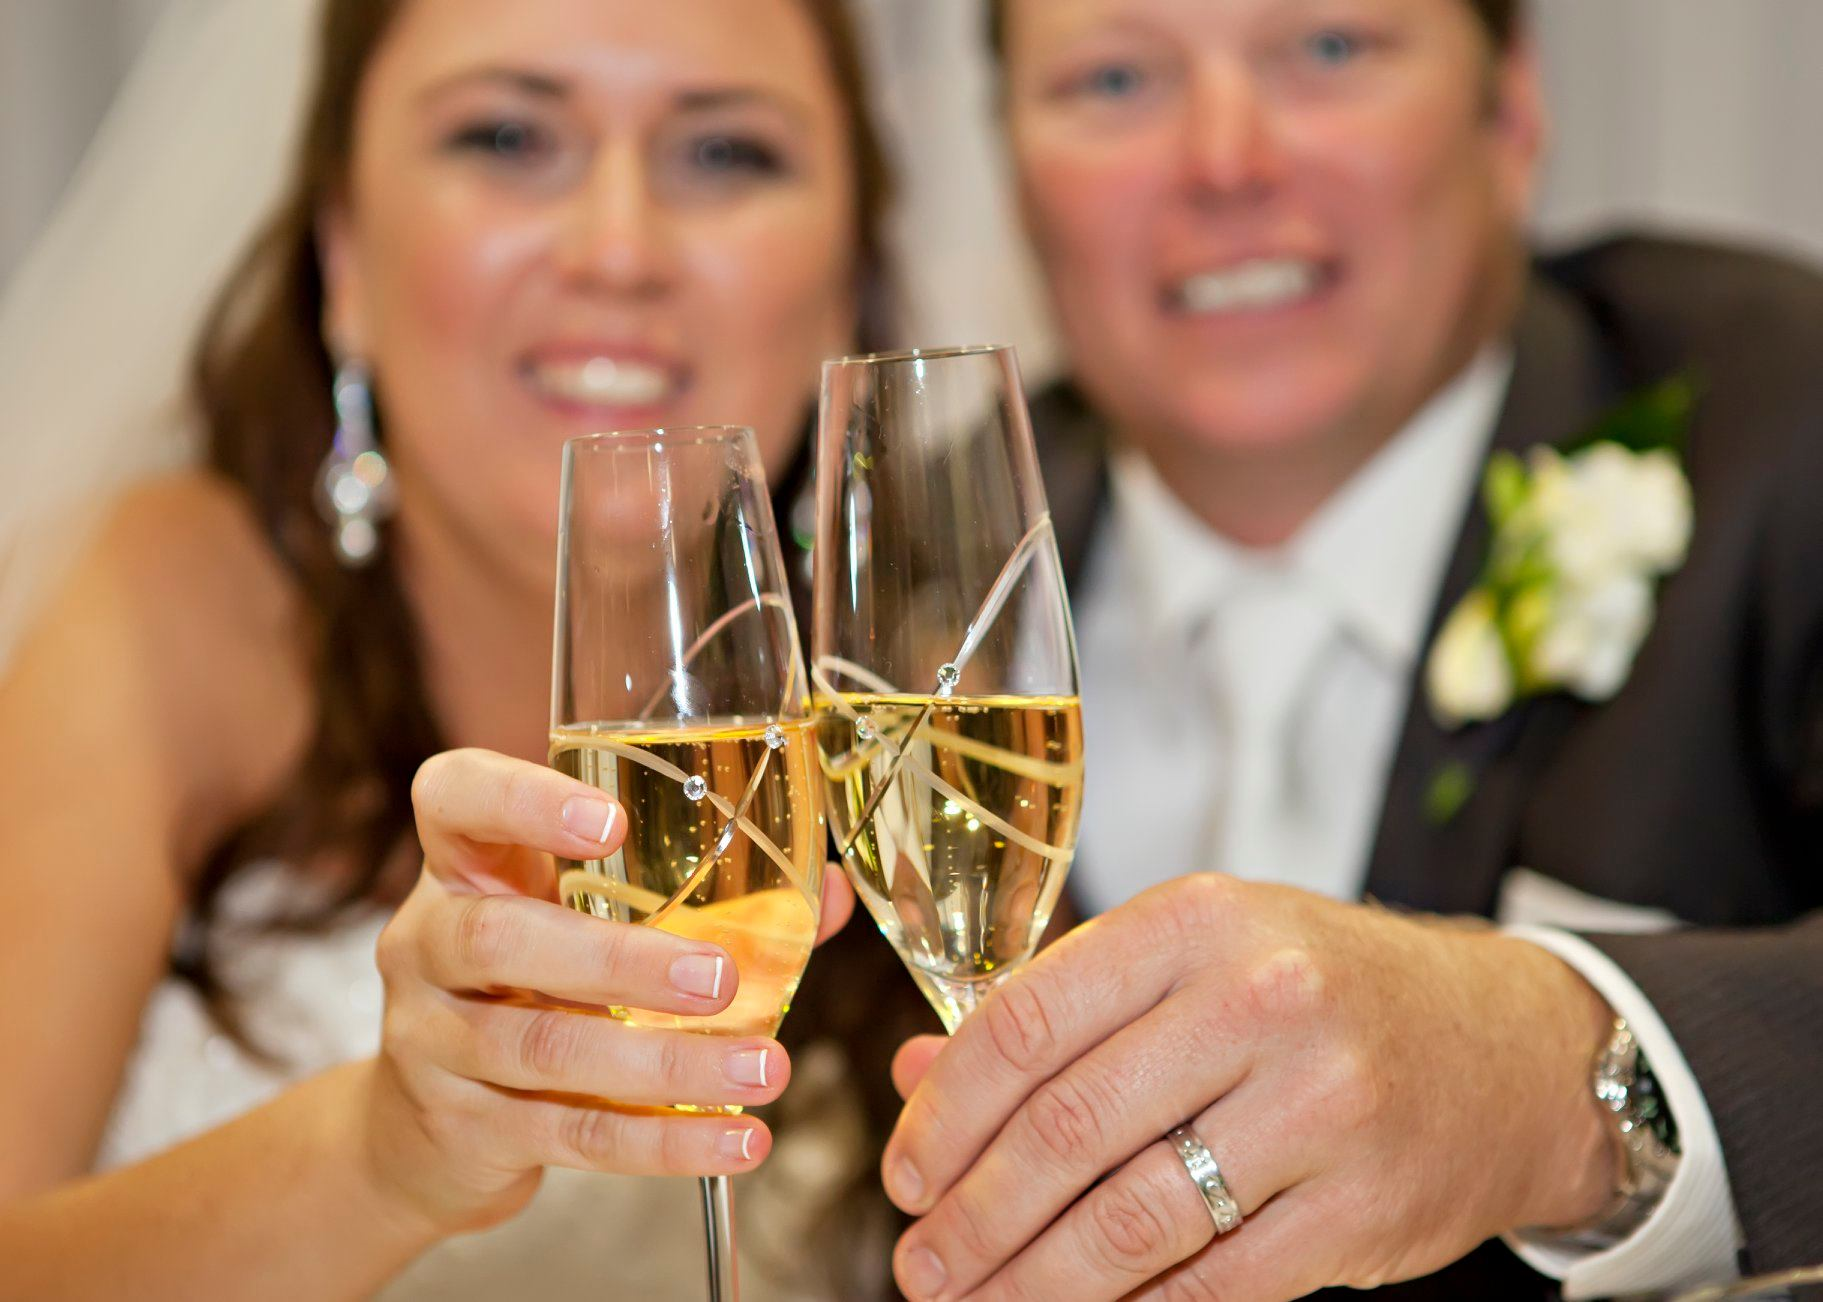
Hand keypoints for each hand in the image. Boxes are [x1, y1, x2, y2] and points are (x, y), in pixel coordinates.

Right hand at [355, 748, 852, 1234]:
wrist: (426, 1126)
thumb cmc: (535, 985)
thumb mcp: (584, 921)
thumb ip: (703, 897)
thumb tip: (823, 891)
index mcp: (464, 865)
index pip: (456, 797)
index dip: (522, 800)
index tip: (612, 822)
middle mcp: (429, 942)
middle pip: (498, 939)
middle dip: (618, 960)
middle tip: (719, 979)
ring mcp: (430, 1040)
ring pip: (543, 1048)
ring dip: (664, 1063)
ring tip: (761, 1068)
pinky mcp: (460, 1128)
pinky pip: (567, 1135)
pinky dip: (662, 1140)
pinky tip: (735, 1140)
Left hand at [882, 874, 1617, 1301]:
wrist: (1512, 1046)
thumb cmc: (1328, 991)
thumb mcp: (1196, 959)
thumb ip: (1059, 1010)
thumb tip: (915, 1076)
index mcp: (1198, 922)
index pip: (1029, 1021)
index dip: (946, 1112)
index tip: (906, 1171)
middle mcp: (1262, 1000)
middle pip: (1067, 1128)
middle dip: (972, 1215)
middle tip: (920, 1260)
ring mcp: (1322, 1107)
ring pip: (1129, 1221)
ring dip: (1029, 1281)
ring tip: (971, 1301)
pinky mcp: (1363, 1208)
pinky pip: (1213, 1284)